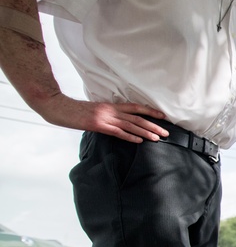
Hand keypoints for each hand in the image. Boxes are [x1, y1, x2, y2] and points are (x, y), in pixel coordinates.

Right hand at [36, 94, 169, 142]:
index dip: (150, 111)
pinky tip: (139, 141)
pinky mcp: (98, 125)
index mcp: (111, 106)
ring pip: (130, 125)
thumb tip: (121, 124)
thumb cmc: (76, 111)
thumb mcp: (96, 110)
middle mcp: (111, 110)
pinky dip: (129, 136)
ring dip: (146, 132)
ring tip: (157, 138)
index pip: (135, 108)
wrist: (58, 107)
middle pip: (137, 118)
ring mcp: (105, 118)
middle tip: (166, 132)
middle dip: (153, 125)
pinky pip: (117, 132)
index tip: (163, 116)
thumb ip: (109, 115)